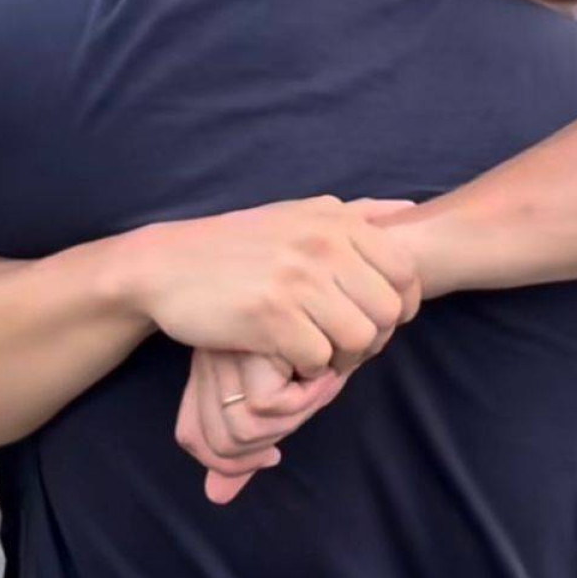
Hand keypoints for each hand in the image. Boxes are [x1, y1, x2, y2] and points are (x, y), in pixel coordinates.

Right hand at [128, 197, 420, 377]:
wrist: (166, 265)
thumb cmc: (241, 242)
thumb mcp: (301, 213)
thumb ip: (357, 213)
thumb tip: (410, 210)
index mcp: (337, 221)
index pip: (406, 271)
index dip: (402, 303)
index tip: (378, 318)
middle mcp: (324, 245)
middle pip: (389, 310)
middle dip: (375, 337)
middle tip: (348, 344)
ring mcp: (298, 280)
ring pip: (360, 338)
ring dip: (345, 357)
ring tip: (322, 353)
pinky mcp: (271, 316)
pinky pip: (319, 357)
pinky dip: (310, 367)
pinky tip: (291, 358)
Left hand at [175, 350, 348, 503]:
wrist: (359, 281)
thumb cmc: (329, 338)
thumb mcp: (288, 391)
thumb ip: (251, 441)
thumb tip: (216, 496)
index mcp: (212, 369)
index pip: (194, 437)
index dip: (231, 462)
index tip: (272, 454)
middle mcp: (212, 358)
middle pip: (220, 443)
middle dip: (275, 440)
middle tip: (307, 408)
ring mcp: (232, 347)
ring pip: (245, 429)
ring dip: (296, 417)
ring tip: (322, 383)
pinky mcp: (256, 340)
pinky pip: (267, 404)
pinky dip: (305, 398)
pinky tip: (327, 368)